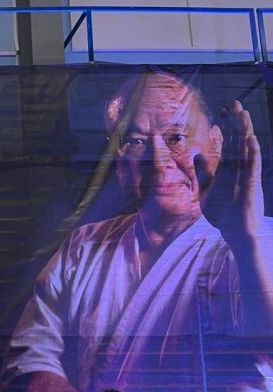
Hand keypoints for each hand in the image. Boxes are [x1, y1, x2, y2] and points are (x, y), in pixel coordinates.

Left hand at [199, 101, 263, 251]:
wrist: (234, 230)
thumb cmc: (222, 212)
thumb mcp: (206, 189)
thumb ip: (203, 172)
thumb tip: (196, 154)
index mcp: (227, 168)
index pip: (226, 143)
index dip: (225, 128)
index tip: (221, 112)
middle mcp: (238, 168)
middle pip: (236, 140)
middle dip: (235, 122)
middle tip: (234, 103)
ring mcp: (246, 174)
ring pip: (246, 148)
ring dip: (245, 131)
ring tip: (243, 113)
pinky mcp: (252, 184)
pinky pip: (252, 166)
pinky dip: (252, 152)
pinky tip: (251, 139)